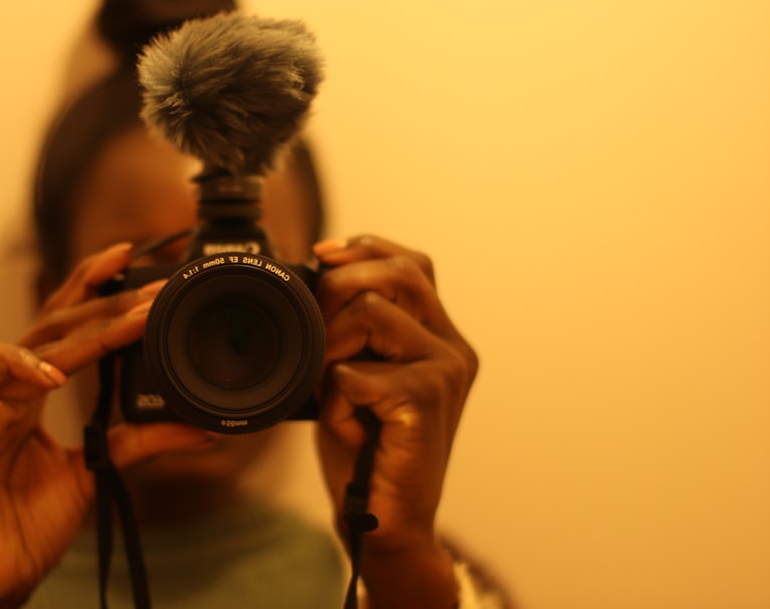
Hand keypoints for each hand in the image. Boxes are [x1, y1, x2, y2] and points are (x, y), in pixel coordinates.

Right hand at [0, 244, 212, 607]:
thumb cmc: (32, 526)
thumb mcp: (98, 470)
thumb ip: (141, 440)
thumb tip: (203, 425)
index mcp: (36, 391)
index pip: (65, 324)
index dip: (93, 287)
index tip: (134, 259)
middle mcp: (10, 387)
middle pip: (53, 318)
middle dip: (105, 297)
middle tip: (152, 287)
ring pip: (31, 336)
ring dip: (84, 326)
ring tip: (132, 321)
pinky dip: (18, 362)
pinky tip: (55, 375)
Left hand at [313, 235, 477, 607]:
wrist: (385, 521)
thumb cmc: (366, 448)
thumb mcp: (358, 374)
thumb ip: (354, 330)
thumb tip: (318, 280)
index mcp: (441, 337)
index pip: (413, 263)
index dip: (366, 248)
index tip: (322, 255)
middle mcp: (453, 348)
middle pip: (397, 273)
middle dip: (341, 287)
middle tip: (317, 333)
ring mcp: (445, 373)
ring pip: (371, 313)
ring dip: (331, 350)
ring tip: (333, 394)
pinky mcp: (425, 401)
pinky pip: (355, 372)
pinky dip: (335, 399)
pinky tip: (347, 427)